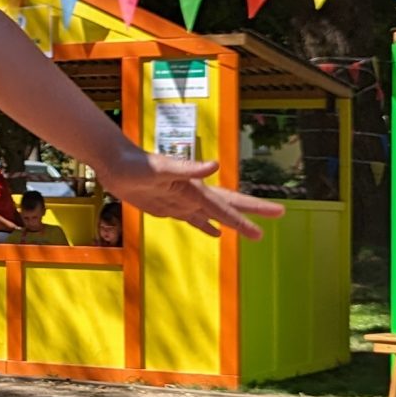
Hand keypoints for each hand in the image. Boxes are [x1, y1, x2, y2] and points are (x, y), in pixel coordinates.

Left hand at [100, 151, 284, 238]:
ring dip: (233, 221)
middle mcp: (193, 195)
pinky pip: (194, 219)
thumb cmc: (137, 165)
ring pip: (215, 214)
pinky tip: (215, 232)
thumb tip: (215, 164)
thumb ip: (187, 168)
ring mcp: (181, 201)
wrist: (116, 165)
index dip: (245, 218)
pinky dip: (206, 226)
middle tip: (279, 214)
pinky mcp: (169, 207)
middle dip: (252, 213)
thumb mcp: (161, 168)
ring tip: (252, 229)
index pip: (226, 206)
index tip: (264, 228)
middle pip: (228, 206)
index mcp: (195, 189)